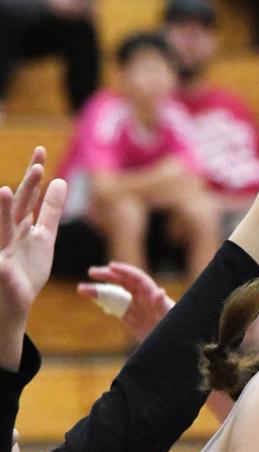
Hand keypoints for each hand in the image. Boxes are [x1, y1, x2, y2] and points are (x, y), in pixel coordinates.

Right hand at [0, 149, 66, 323]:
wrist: (14, 300)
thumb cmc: (27, 267)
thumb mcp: (44, 237)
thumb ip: (50, 210)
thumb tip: (60, 180)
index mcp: (21, 223)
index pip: (28, 194)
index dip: (34, 174)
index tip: (41, 150)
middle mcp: (9, 232)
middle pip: (18, 205)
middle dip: (27, 186)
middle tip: (38, 168)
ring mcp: (2, 250)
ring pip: (2, 229)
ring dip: (2, 210)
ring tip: (5, 191)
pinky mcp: (1, 270)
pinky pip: (1, 265)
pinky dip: (2, 262)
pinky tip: (3, 260)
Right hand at [77, 262, 174, 341]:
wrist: (173, 346)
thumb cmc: (175, 327)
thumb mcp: (170, 316)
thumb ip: (163, 305)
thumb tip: (159, 292)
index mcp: (151, 293)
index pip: (136, 278)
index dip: (124, 271)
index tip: (111, 267)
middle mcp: (142, 299)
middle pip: (122, 283)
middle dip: (107, 276)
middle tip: (91, 272)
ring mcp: (136, 310)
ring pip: (115, 297)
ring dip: (99, 292)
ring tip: (81, 290)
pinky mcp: (132, 322)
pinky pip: (115, 310)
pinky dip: (103, 304)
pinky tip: (91, 299)